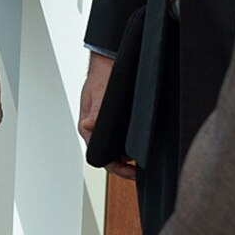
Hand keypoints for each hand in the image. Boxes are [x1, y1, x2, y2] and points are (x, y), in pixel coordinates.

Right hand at [79, 51, 136, 179]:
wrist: (111, 61)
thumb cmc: (102, 76)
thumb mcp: (99, 94)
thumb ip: (95, 113)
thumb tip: (89, 126)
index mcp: (88, 128)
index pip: (101, 158)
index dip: (117, 169)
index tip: (133, 172)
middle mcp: (97, 130)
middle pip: (110, 156)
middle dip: (126, 164)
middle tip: (143, 168)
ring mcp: (107, 126)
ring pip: (118, 148)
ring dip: (130, 153)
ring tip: (146, 155)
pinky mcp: (117, 121)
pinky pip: (124, 138)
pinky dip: (133, 142)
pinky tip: (144, 141)